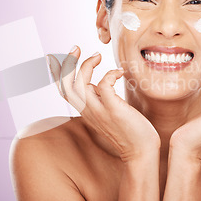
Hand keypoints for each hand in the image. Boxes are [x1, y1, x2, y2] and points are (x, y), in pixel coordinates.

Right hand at [47, 45, 159, 162]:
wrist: (141, 152)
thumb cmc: (129, 130)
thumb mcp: (107, 111)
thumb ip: (98, 99)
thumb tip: (95, 84)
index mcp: (85, 110)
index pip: (63, 90)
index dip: (59, 71)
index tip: (67, 55)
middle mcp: (87, 111)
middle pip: (65, 85)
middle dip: (67, 63)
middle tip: (77, 48)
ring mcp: (99, 111)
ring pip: (79, 84)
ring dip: (86, 65)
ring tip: (98, 56)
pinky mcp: (113, 110)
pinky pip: (103, 86)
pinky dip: (109, 74)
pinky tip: (119, 73)